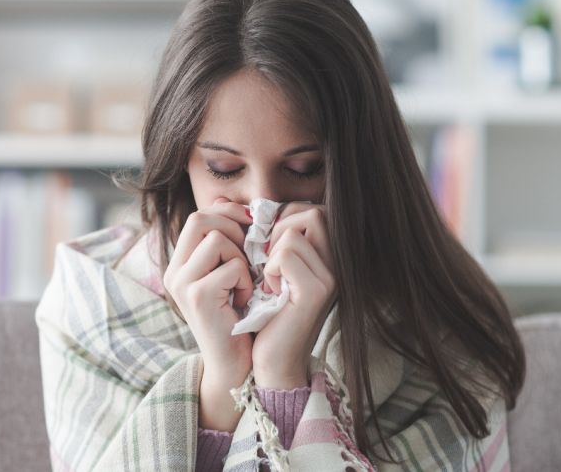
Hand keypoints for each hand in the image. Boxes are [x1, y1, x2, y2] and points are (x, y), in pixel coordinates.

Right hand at [163, 197, 253, 429]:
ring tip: (244, 283)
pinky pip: (232, 267)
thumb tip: (231, 202)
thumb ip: (227, 241)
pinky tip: (245, 300)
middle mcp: (174, 271)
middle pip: (202, 219)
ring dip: (241, 258)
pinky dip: (246, 281)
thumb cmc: (239, 318)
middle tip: (249, 256)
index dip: (228, 214)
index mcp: (180, 263)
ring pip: (217, 240)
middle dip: (235, 230)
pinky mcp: (197, 297)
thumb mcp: (230, 273)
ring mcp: (182, 283)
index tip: (251, 227)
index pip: (199, 215)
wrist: (235, 365)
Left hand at [252, 202, 337, 389]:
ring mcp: (331, 277)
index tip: (266, 247)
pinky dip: (270, 269)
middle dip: (278, 230)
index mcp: (328, 257)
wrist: (270, 360)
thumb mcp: (265, 269)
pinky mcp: (317, 291)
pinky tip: (270, 291)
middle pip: (311, 213)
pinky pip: (287, 254)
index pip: (312, 209)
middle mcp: (337, 264)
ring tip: (269, 280)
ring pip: (294, 232)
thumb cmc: (264, 314)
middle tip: (266, 261)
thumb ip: (262, 236)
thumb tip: (223, 200)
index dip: (283, 219)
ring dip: (270, 253)